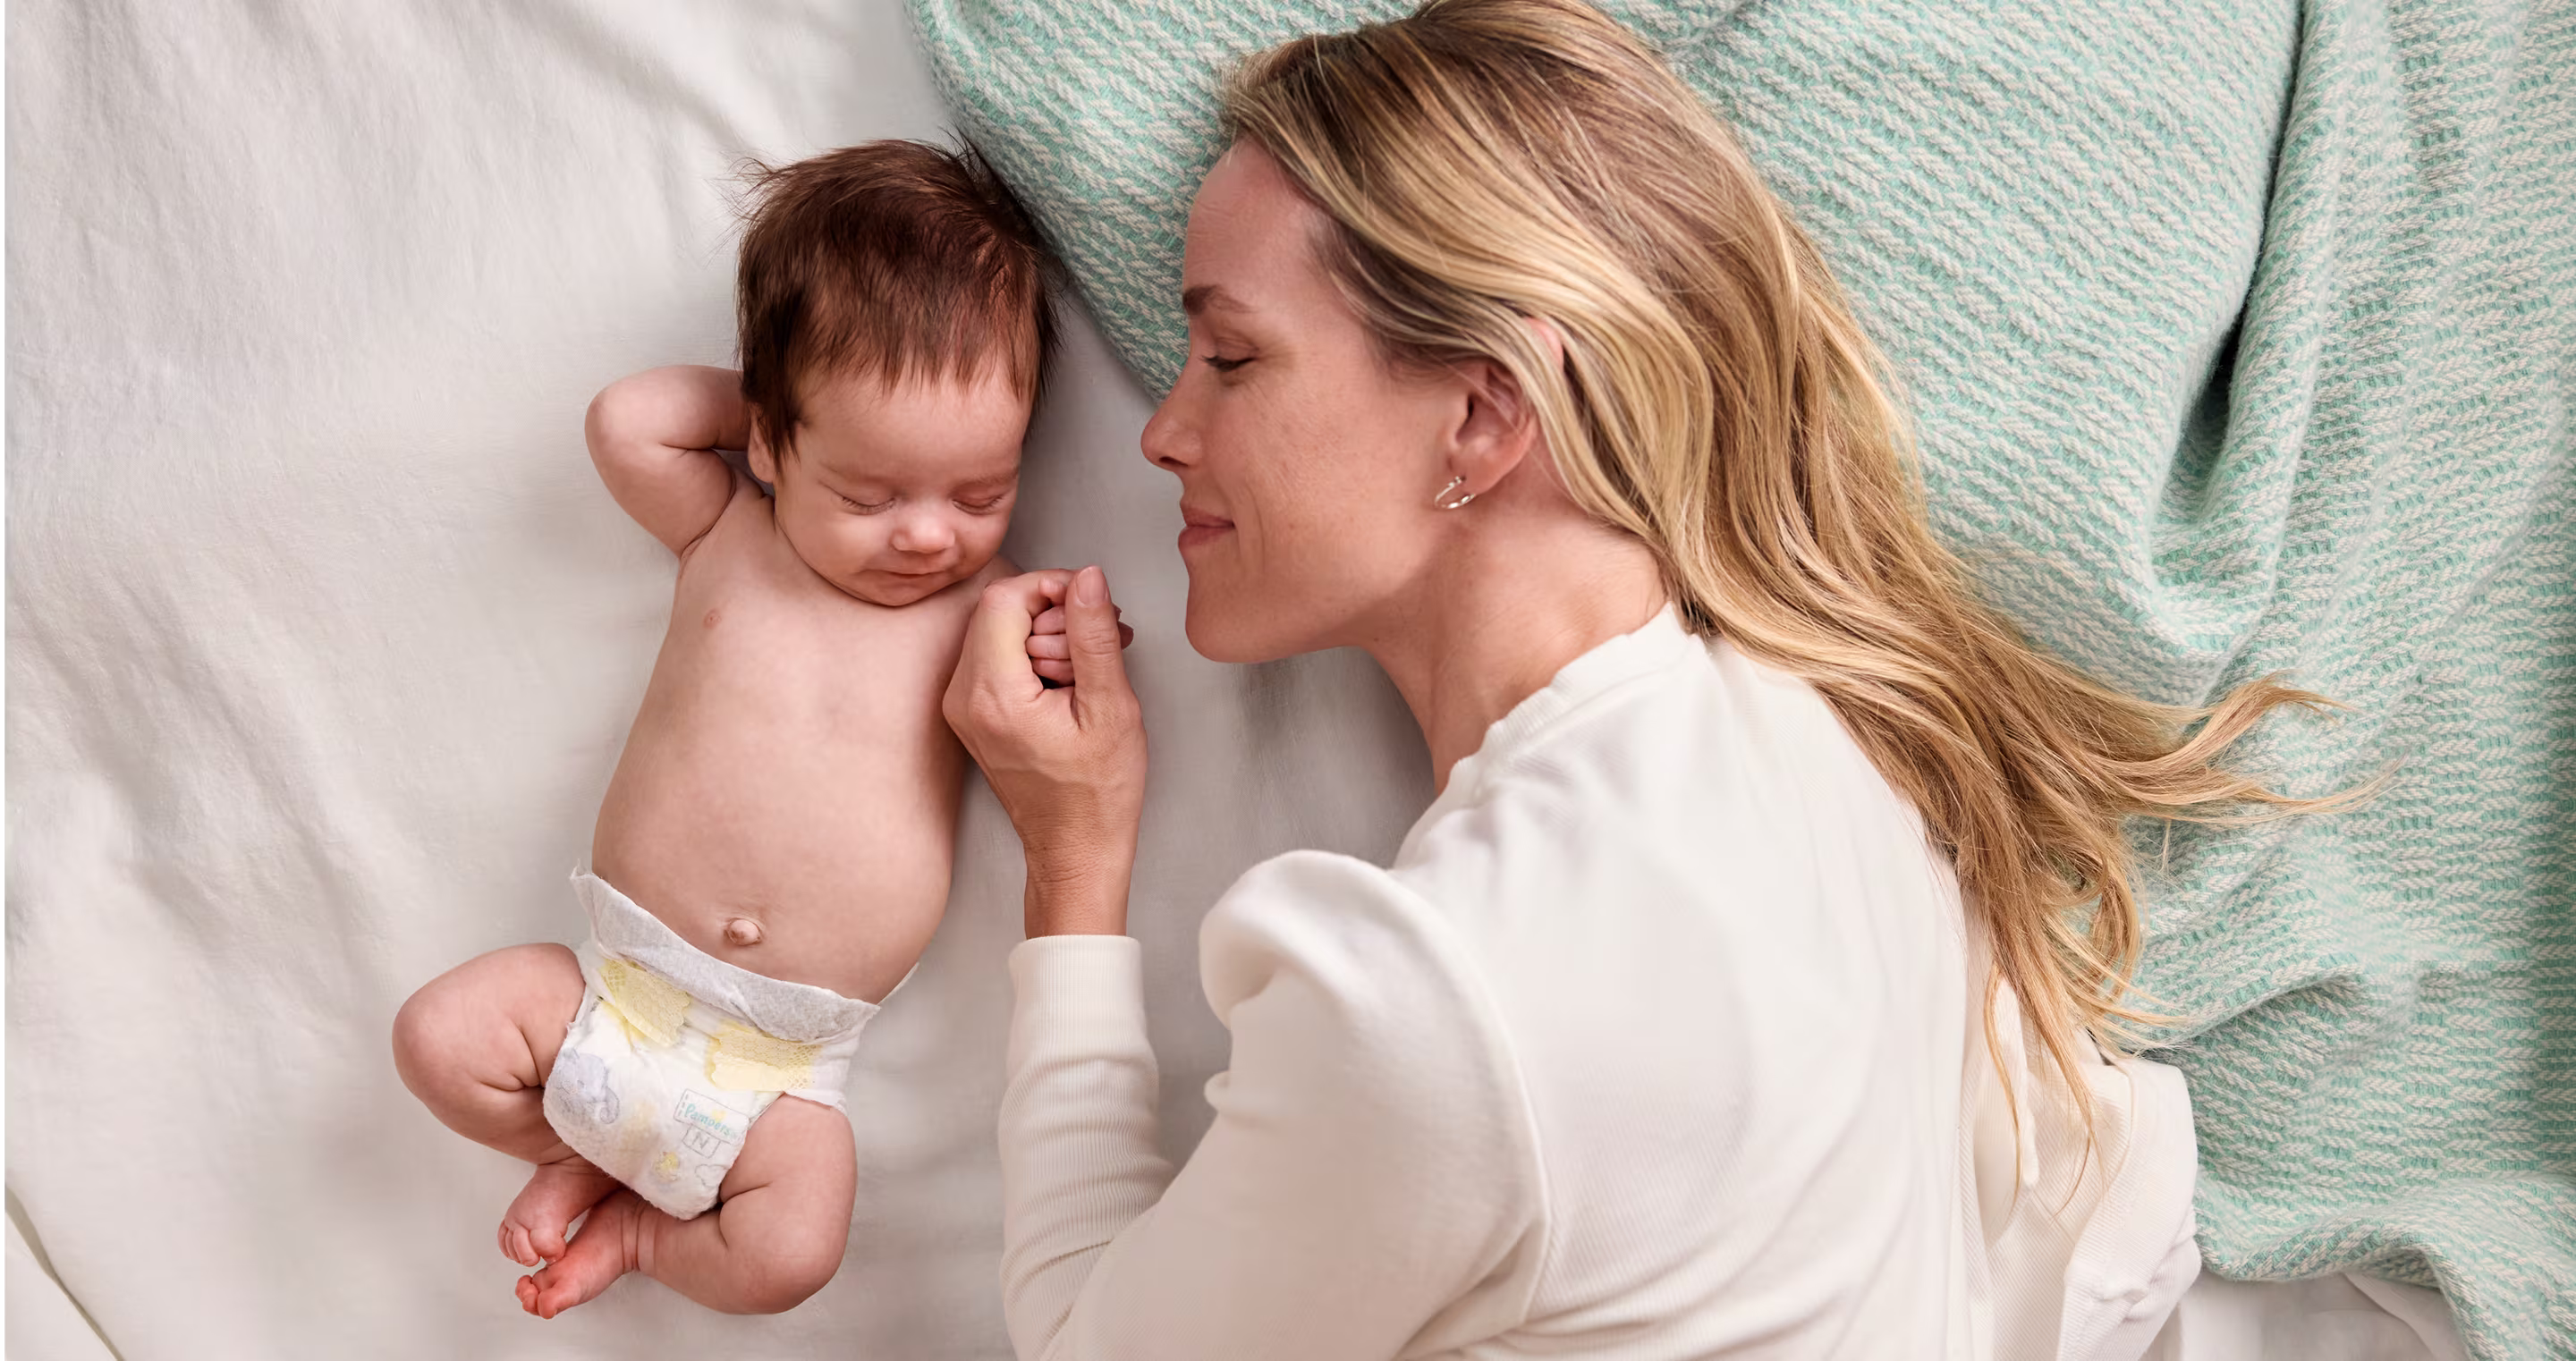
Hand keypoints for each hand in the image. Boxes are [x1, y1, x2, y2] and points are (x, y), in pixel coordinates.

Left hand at [944, 566, 1147, 936]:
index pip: (1004, 598)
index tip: (1090, 604)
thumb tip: (1087, 578)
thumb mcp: (1110, 707)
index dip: (1051, 587)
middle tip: (1100, 642)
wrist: (1075, 848)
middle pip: (998, 611)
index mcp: (993, 695)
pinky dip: (1034, 655)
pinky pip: (996, 657)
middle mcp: (964, 698)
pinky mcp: (972, 713)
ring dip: (1047, 634)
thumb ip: (1093, 635)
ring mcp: (962, 707)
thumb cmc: (1097, 792)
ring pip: (998, 630)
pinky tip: (1069, 682)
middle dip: (1054, 613)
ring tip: (1089, 670)